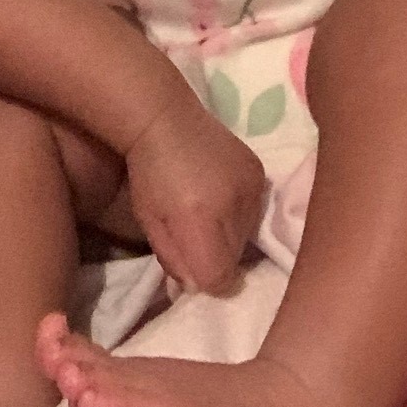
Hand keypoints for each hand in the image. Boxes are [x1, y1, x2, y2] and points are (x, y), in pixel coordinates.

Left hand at [124, 90, 266, 293]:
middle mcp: (232, 205)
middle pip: (236, 261)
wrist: (164, 118)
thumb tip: (198, 288)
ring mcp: (251, 187)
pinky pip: (257, 212)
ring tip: (209, 217)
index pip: (219, 280)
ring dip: (232, 237)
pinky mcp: (259, 172)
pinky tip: (222, 198)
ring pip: (249, 238)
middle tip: (197, 239)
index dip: (206, 281)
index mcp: (199, 219)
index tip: (194, 270)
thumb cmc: (147, 175)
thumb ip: (175, 262)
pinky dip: (241, 213)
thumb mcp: (150, 225)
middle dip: (218, 259)